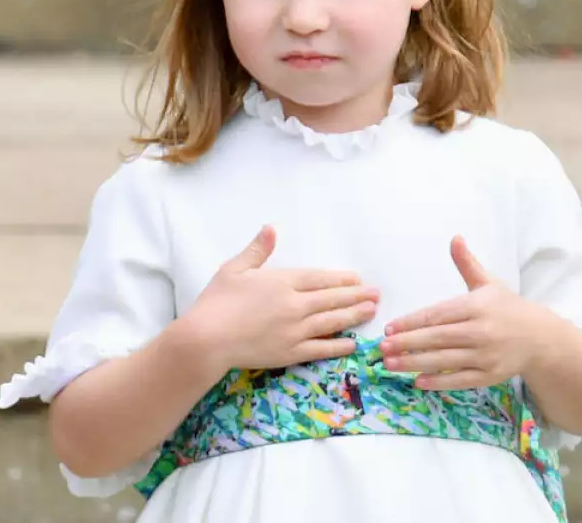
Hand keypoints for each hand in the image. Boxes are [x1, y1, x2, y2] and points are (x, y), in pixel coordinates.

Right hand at [182, 226, 379, 373]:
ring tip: (372, 311)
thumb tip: (271, 228)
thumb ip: (257, 250)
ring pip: (332, 321)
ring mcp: (295, 330)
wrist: (204, 340)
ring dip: (354, 315)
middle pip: (332, 299)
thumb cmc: (216, 302)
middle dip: (356, 296)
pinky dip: (339, 345)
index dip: (341, 279)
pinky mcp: (290, 353)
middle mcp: (295, 305)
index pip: (320, 279)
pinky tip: (352, 343)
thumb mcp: (234, 269)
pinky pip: (320, 349)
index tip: (357, 279)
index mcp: (283, 282)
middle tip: (376, 294)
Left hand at [381, 236, 557, 390]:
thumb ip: (467, 263)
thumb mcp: (488, 283)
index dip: (412, 322)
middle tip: (382, 348)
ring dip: (415, 363)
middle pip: (437, 338)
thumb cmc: (508, 308)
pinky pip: (459, 380)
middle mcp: (481, 331)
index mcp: (477, 306)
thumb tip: (455, 238)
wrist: (539, 337)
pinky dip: (438, 382)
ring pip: (444, 361)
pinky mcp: (489, 376)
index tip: (390, 328)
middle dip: (407, 343)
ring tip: (390, 364)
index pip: (438, 314)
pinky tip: (417, 381)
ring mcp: (486, 356)